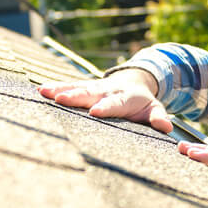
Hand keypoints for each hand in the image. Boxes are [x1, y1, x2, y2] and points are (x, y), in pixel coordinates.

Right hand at [38, 68, 172, 132]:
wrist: (134, 81)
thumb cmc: (142, 102)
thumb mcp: (154, 109)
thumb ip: (158, 117)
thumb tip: (167, 127)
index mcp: (125, 98)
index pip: (115, 103)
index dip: (105, 107)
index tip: (95, 111)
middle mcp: (108, 90)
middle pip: (91, 93)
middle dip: (77, 96)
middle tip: (62, 100)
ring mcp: (95, 88)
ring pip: (77, 87)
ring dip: (61, 90)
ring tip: (45, 92)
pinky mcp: (85, 87)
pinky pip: (69, 86)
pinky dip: (56, 88)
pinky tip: (40, 90)